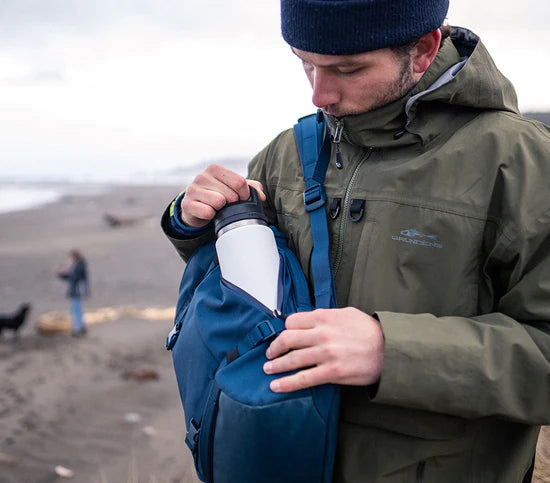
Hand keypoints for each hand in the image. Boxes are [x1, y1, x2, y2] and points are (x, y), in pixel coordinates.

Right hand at [180, 164, 265, 227]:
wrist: (195, 208)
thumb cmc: (217, 196)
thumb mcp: (234, 189)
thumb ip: (251, 188)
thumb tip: (261, 197)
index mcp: (215, 169)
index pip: (240, 182)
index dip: (245, 195)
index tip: (242, 200)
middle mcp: (202, 176)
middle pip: (231, 194)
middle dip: (234, 204)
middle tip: (228, 205)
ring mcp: (193, 189)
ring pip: (219, 202)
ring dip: (222, 209)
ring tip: (217, 208)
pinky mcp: (187, 204)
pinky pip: (207, 212)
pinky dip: (211, 216)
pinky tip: (209, 213)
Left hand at [263, 307, 383, 392]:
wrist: (389, 349)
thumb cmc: (369, 330)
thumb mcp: (346, 313)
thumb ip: (326, 316)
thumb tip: (310, 320)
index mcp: (324, 317)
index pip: (292, 322)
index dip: (284, 330)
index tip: (282, 337)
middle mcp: (322, 334)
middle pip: (287, 339)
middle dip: (274, 348)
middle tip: (269, 354)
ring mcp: (326, 354)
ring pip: (292, 359)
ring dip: (276, 365)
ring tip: (268, 369)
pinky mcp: (332, 372)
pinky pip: (303, 378)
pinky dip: (287, 383)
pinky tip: (276, 386)